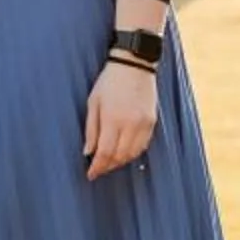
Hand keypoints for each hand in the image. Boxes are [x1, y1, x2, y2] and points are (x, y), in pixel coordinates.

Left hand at [84, 60, 156, 178]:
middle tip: (98, 169)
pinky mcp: (152, 122)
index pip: (105, 152)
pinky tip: (124, 152)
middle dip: (108, 166)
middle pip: (119, 157)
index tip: (90, 175)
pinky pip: (143, 146)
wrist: (135, 65)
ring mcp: (144, 124)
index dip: (97, 167)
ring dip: (120, 162)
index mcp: (113, 119)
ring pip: (133, 154)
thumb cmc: (109, 82)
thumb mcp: (93, 102)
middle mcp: (130, 124)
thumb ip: (91, 129)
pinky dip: (133, 153)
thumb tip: (87, 152)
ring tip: (109, 162)